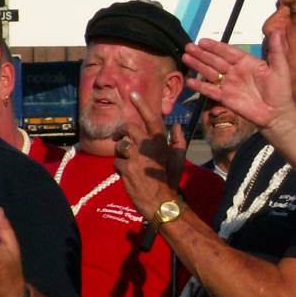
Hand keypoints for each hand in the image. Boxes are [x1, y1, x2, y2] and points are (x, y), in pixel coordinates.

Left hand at [113, 91, 182, 218]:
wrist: (161, 202)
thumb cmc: (170, 181)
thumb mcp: (178, 160)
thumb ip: (178, 141)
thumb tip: (176, 125)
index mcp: (161, 143)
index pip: (152, 119)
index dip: (142, 105)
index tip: (132, 93)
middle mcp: (148, 147)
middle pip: (129, 127)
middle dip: (121, 129)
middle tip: (118, 134)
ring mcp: (136, 157)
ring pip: (121, 145)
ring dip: (121, 152)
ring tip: (127, 161)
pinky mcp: (126, 168)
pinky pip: (117, 162)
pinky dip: (120, 168)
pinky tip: (127, 175)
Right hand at [184, 33, 295, 130]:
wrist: (277, 114)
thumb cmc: (280, 90)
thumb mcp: (280, 69)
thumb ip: (276, 51)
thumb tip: (277, 31)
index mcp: (247, 62)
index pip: (228, 52)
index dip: (215, 46)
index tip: (202, 41)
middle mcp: (235, 71)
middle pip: (216, 60)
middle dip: (202, 54)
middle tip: (189, 46)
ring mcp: (229, 84)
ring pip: (210, 72)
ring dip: (198, 65)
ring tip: (185, 58)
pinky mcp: (226, 98)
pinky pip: (210, 90)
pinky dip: (200, 86)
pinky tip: (190, 80)